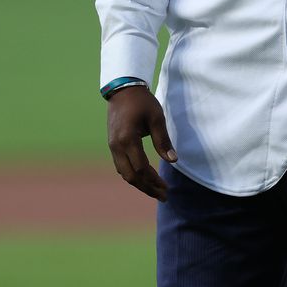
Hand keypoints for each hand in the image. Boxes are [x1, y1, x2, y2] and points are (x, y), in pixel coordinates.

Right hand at [106, 86, 176, 200]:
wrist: (122, 90)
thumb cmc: (142, 102)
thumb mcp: (157, 118)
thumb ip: (163, 140)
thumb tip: (173, 160)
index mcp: (128, 139)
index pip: (141, 168)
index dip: (154, 181)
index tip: (166, 188)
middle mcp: (117, 146)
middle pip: (131, 176)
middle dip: (147, 188)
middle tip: (163, 196)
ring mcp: (113, 146)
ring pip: (124, 173)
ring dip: (140, 184)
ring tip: (156, 191)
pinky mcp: (113, 145)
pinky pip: (121, 166)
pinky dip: (133, 175)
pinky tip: (144, 179)